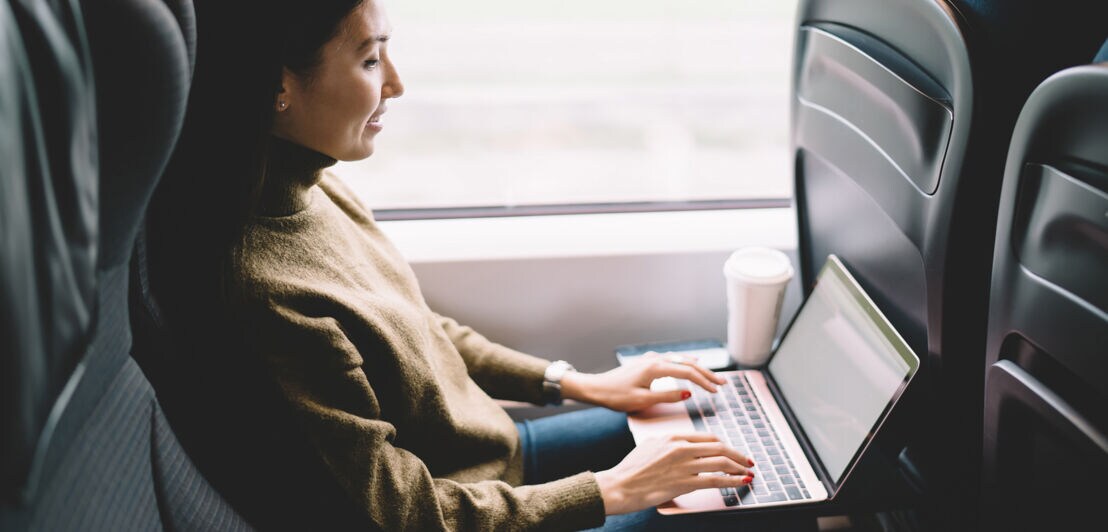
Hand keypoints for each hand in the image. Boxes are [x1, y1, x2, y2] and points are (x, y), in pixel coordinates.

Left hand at [560, 352, 725, 411]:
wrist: (595, 389)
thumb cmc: (616, 397)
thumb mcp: (643, 401)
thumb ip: (667, 397)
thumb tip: (688, 394)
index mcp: (656, 367)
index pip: (688, 373)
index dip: (704, 382)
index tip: (717, 392)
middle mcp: (655, 359)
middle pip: (687, 364)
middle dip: (707, 374)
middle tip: (723, 384)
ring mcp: (650, 359)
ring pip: (680, 360)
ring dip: (698, 369)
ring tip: (712, 377)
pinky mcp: (646, 362)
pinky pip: (671, 360)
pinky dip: (685, 364)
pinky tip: (691, 366)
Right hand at [595, 433, 754, 514]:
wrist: (619, 485)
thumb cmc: (630, 469)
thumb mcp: (649, 447)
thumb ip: (668, 446)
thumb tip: (683, 450)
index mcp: (673, 437)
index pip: (707, 437)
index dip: (725, 444)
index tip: (732, 450)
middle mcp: (680, 448)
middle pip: (719, 447)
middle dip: (738, 455)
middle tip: (748, 461)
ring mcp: (683, 465)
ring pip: (721, 462)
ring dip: (739, 467)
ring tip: (748, 472)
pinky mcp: (684, 482)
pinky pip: (715, 480)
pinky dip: (732, 480)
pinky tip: (741, 482)